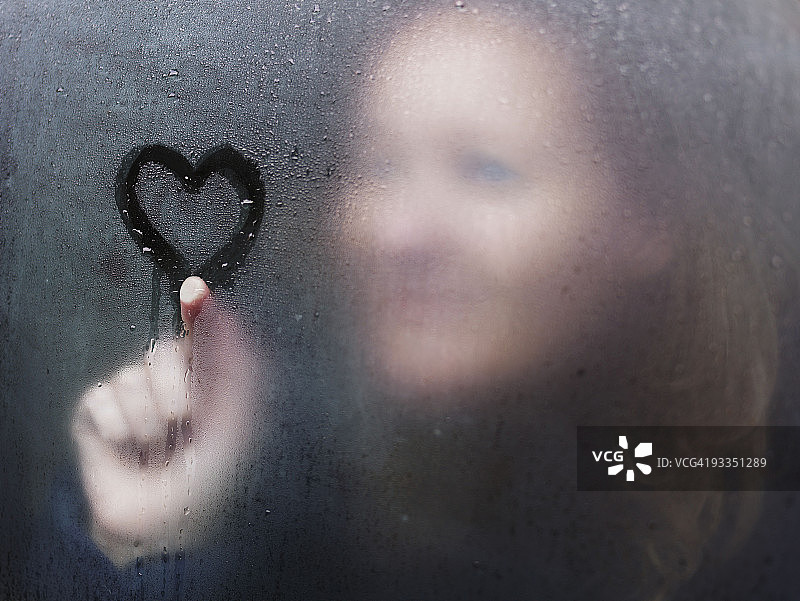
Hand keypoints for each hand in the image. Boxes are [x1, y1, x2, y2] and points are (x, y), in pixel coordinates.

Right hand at [72, 277, 259, 565]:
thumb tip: (230, 326)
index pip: (198, 336)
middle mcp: (166, 380)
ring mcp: (130, 392)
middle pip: (161, 352)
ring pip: (131, 376)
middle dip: (175, 391)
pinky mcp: (96, 410)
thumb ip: (233, 371)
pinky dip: (118, 431)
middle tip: (184, 427)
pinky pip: (103, 399)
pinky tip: (128, 450)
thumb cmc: (205, 477)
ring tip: (157, 449)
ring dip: (148, 422)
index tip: (195, 291)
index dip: (197, 311)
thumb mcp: (232, 425)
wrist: (161, 524)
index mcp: (204, 380)